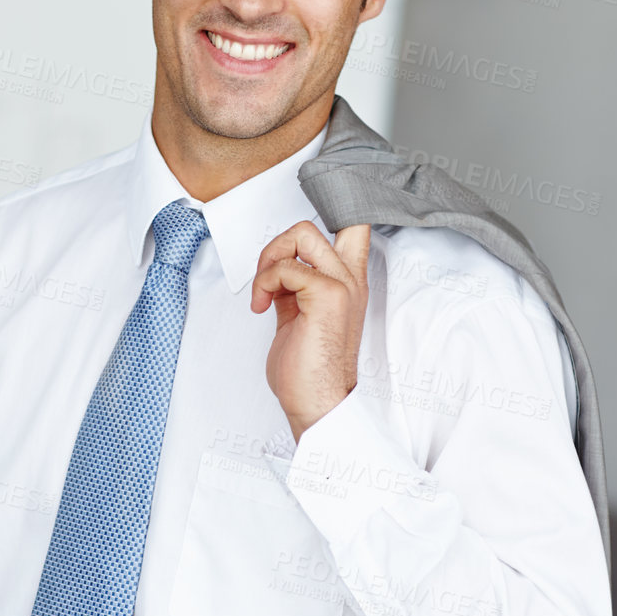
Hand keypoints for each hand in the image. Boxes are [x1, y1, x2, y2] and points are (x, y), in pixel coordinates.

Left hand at [250, 221, 369, 442]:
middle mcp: (350, 280)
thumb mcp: (299, 317)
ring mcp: (341, 285)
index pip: (354, 226)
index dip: (328, 212)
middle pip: (313, 225)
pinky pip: (285, 267)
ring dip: (269, 261)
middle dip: (277, 244)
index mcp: (347, 283)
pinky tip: (262, 307)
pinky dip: (264, 283)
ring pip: (300, 234)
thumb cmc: (308, 371)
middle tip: (267, 278)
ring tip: (264, 293)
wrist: (316, 403)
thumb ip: (295, 288)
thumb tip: (277, 271)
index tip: (293, 239)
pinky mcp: (326, 295)